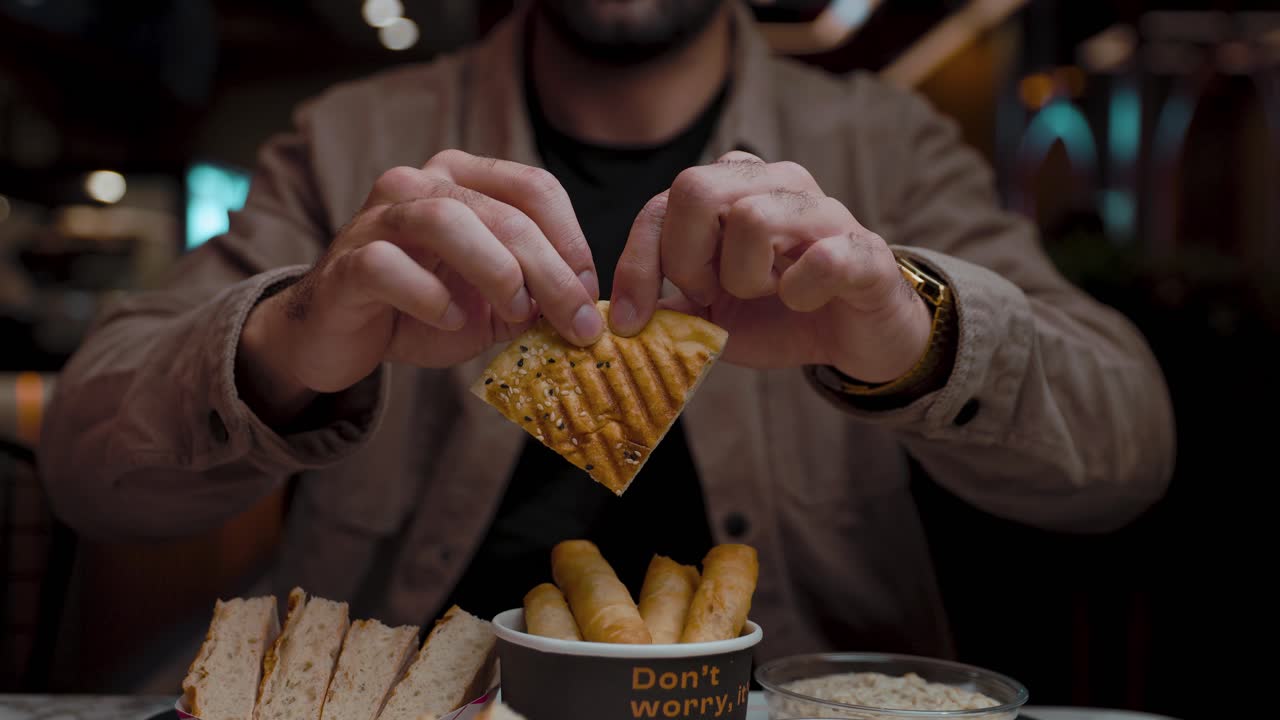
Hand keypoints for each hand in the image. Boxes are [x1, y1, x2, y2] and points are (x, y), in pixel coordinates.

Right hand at [237, 150, 602, 422]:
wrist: (340, 336)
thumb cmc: (422, 308)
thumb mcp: (493, 302)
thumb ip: (536, 295)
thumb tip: (587, 307)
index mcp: (463, 179)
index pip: (535, 188)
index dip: (572, 241)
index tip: (589, 294)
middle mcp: (419, 184)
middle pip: (503, 211)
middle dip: (551, 272)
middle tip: (577, 322)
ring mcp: (377, 218)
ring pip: (447, 221)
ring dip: (496, 271)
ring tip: (516, 312)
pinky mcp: (346, 262)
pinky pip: (389, 266)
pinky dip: (430, 297)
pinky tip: (451, 320)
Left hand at [609, 151, 931, 382]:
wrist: (857, 337)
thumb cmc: (780, 316)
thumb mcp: (711, 314)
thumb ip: (669, 303)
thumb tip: (616, 313)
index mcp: (731, 190)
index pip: (660, 205)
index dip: (638, 263)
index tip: (632, 320)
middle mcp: (775, 182)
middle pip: (695, 189)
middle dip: (688, 261)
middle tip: (713, 294)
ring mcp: (823, 209)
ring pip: (753, 219)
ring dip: (747, 278)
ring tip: (769, 293)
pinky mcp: (863, 248)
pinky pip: (820, 258)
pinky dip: (801, 292)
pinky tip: (805, 301)